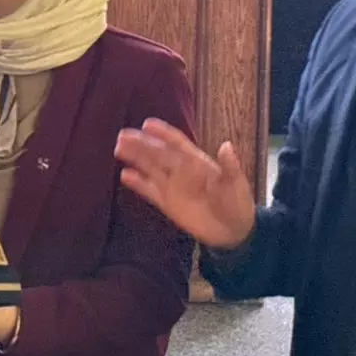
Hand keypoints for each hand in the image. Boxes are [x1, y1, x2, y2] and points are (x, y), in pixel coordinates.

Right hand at [114, 118, 256, 248]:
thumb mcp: (236, 184)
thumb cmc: (237, 203)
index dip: (163, 133)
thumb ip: (230, 167)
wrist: (233, 232)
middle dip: (141, 144)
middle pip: (158, 154)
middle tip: (122, 135)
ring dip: (135, 158)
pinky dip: (137, 183)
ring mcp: (173, 186)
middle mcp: (181, 170)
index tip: (147, 124)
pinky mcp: (167, 203)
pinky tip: (124, 175)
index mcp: (197, 162)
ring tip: (119, 148)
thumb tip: (226, 146)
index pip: (177, 144)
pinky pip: (149, 190)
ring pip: (150, 168)